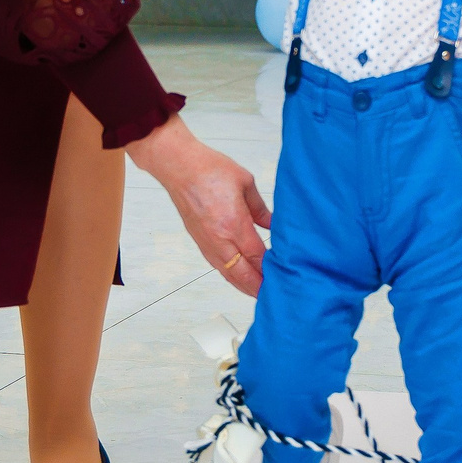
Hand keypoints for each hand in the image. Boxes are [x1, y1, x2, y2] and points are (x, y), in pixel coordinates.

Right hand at [127, 115, 270, 294]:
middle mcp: (219, 238)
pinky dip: (229, 275)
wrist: (178, 166)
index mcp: (234, 223)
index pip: (257, 256)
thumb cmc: (209, 169)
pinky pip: (216, 264)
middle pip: (242, 273)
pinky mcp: (198, 239)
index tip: (284, 275)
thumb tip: (272, 223)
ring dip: (243, 284)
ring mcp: (207, 241)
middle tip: (273, 296)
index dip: (270, 269)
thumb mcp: (245, 183)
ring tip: (257, 292)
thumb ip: (260, 208)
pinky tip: (237, 276)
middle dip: (257, 286)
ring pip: (227, 273)